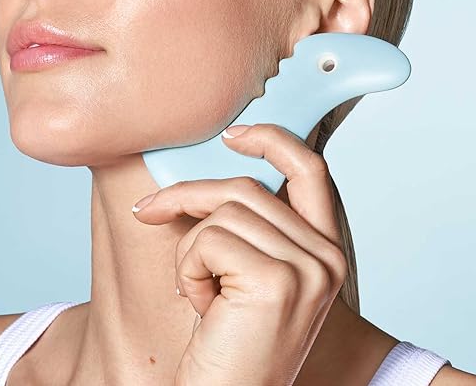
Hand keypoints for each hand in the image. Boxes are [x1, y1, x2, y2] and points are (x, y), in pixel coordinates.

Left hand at [132, 123, 347, 385]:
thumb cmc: (229, 341)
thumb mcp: (248, 273)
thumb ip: (250, 224)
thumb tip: (211, 167)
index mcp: (325, 250)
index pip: (311, 169)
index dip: (272, 139)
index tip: (231, 133)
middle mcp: (327, 257)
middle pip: (244, 187)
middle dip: (185, 196)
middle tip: (147, 212)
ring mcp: (308, 269)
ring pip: (222, 210)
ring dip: (190, 250)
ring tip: (198, 292)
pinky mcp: (276, 281)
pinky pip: (208, 239)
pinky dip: (189, 269)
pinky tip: (202, 307)